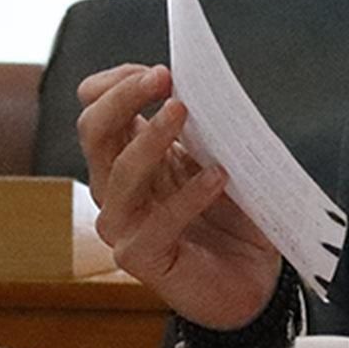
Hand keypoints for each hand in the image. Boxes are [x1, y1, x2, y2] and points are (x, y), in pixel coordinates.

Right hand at [77, 63, 282, 329]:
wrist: (254, 280)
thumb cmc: (233, 216)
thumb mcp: (219, 158)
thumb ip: (203, 128)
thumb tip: (200, 86)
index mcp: (128, 156)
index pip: (97, 110)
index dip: (117, 83)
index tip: (159, 68)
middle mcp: (115, 188)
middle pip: (95, 131)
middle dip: (124, 97)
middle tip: (163, 76)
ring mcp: (123, 224)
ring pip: (120, 172)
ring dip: (151, 136)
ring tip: (183, 110)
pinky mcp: (142, 257)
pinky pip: (158, 222)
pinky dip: (189, 195)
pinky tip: (217, 176)